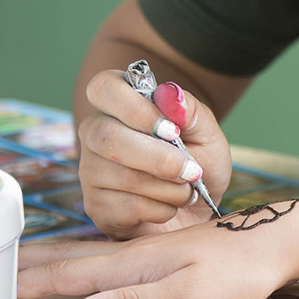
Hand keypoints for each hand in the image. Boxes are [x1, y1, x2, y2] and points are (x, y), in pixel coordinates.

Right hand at [18, 204, 298, 298]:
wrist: (279, 237)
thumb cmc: (239, 269)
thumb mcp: (188, 295)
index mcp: (138, 262)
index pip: (74, 272)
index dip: (35, 281)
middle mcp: (140, 252)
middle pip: (77, 257)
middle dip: (37, 264)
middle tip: (1, 268)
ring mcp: (156, 248)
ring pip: (95, 252)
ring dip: (59, 256)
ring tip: (33, 259)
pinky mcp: (171, 250)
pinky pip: (116, 252)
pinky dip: (90, 254)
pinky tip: (93, 257)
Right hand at [77, 69, 231, 238]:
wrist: (199, 212)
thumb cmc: (199, 165)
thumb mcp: (207, 134)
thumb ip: (190, 110)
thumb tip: (168, 91)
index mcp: (120, 107)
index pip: (104, 87)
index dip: (135, 107)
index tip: (172, 129)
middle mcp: (97, 135)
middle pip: (107, 136)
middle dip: (159, 157)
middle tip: (191, 170)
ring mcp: (92, 172)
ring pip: (123, 176)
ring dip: (169, 187)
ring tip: (187, 188)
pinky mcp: (97, 207)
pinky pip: (127, 207)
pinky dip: (162, 208)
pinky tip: (169, 205)